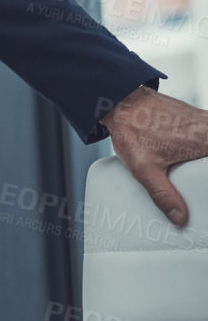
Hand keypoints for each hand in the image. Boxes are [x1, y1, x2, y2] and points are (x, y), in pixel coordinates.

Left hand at [101, 86, 207, 226]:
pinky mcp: (197, 117)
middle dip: (204, 169)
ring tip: (190, 168)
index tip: (202, 181)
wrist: (120, 102)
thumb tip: (179, 217)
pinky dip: (202, 146)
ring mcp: (205, 120)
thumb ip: (163, 195)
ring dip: (203, 159)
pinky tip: (188, 154)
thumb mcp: (145, 169)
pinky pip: (206, 135)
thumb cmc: (133, 130)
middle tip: (198, 179)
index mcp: (206, 141)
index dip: (206, 175)